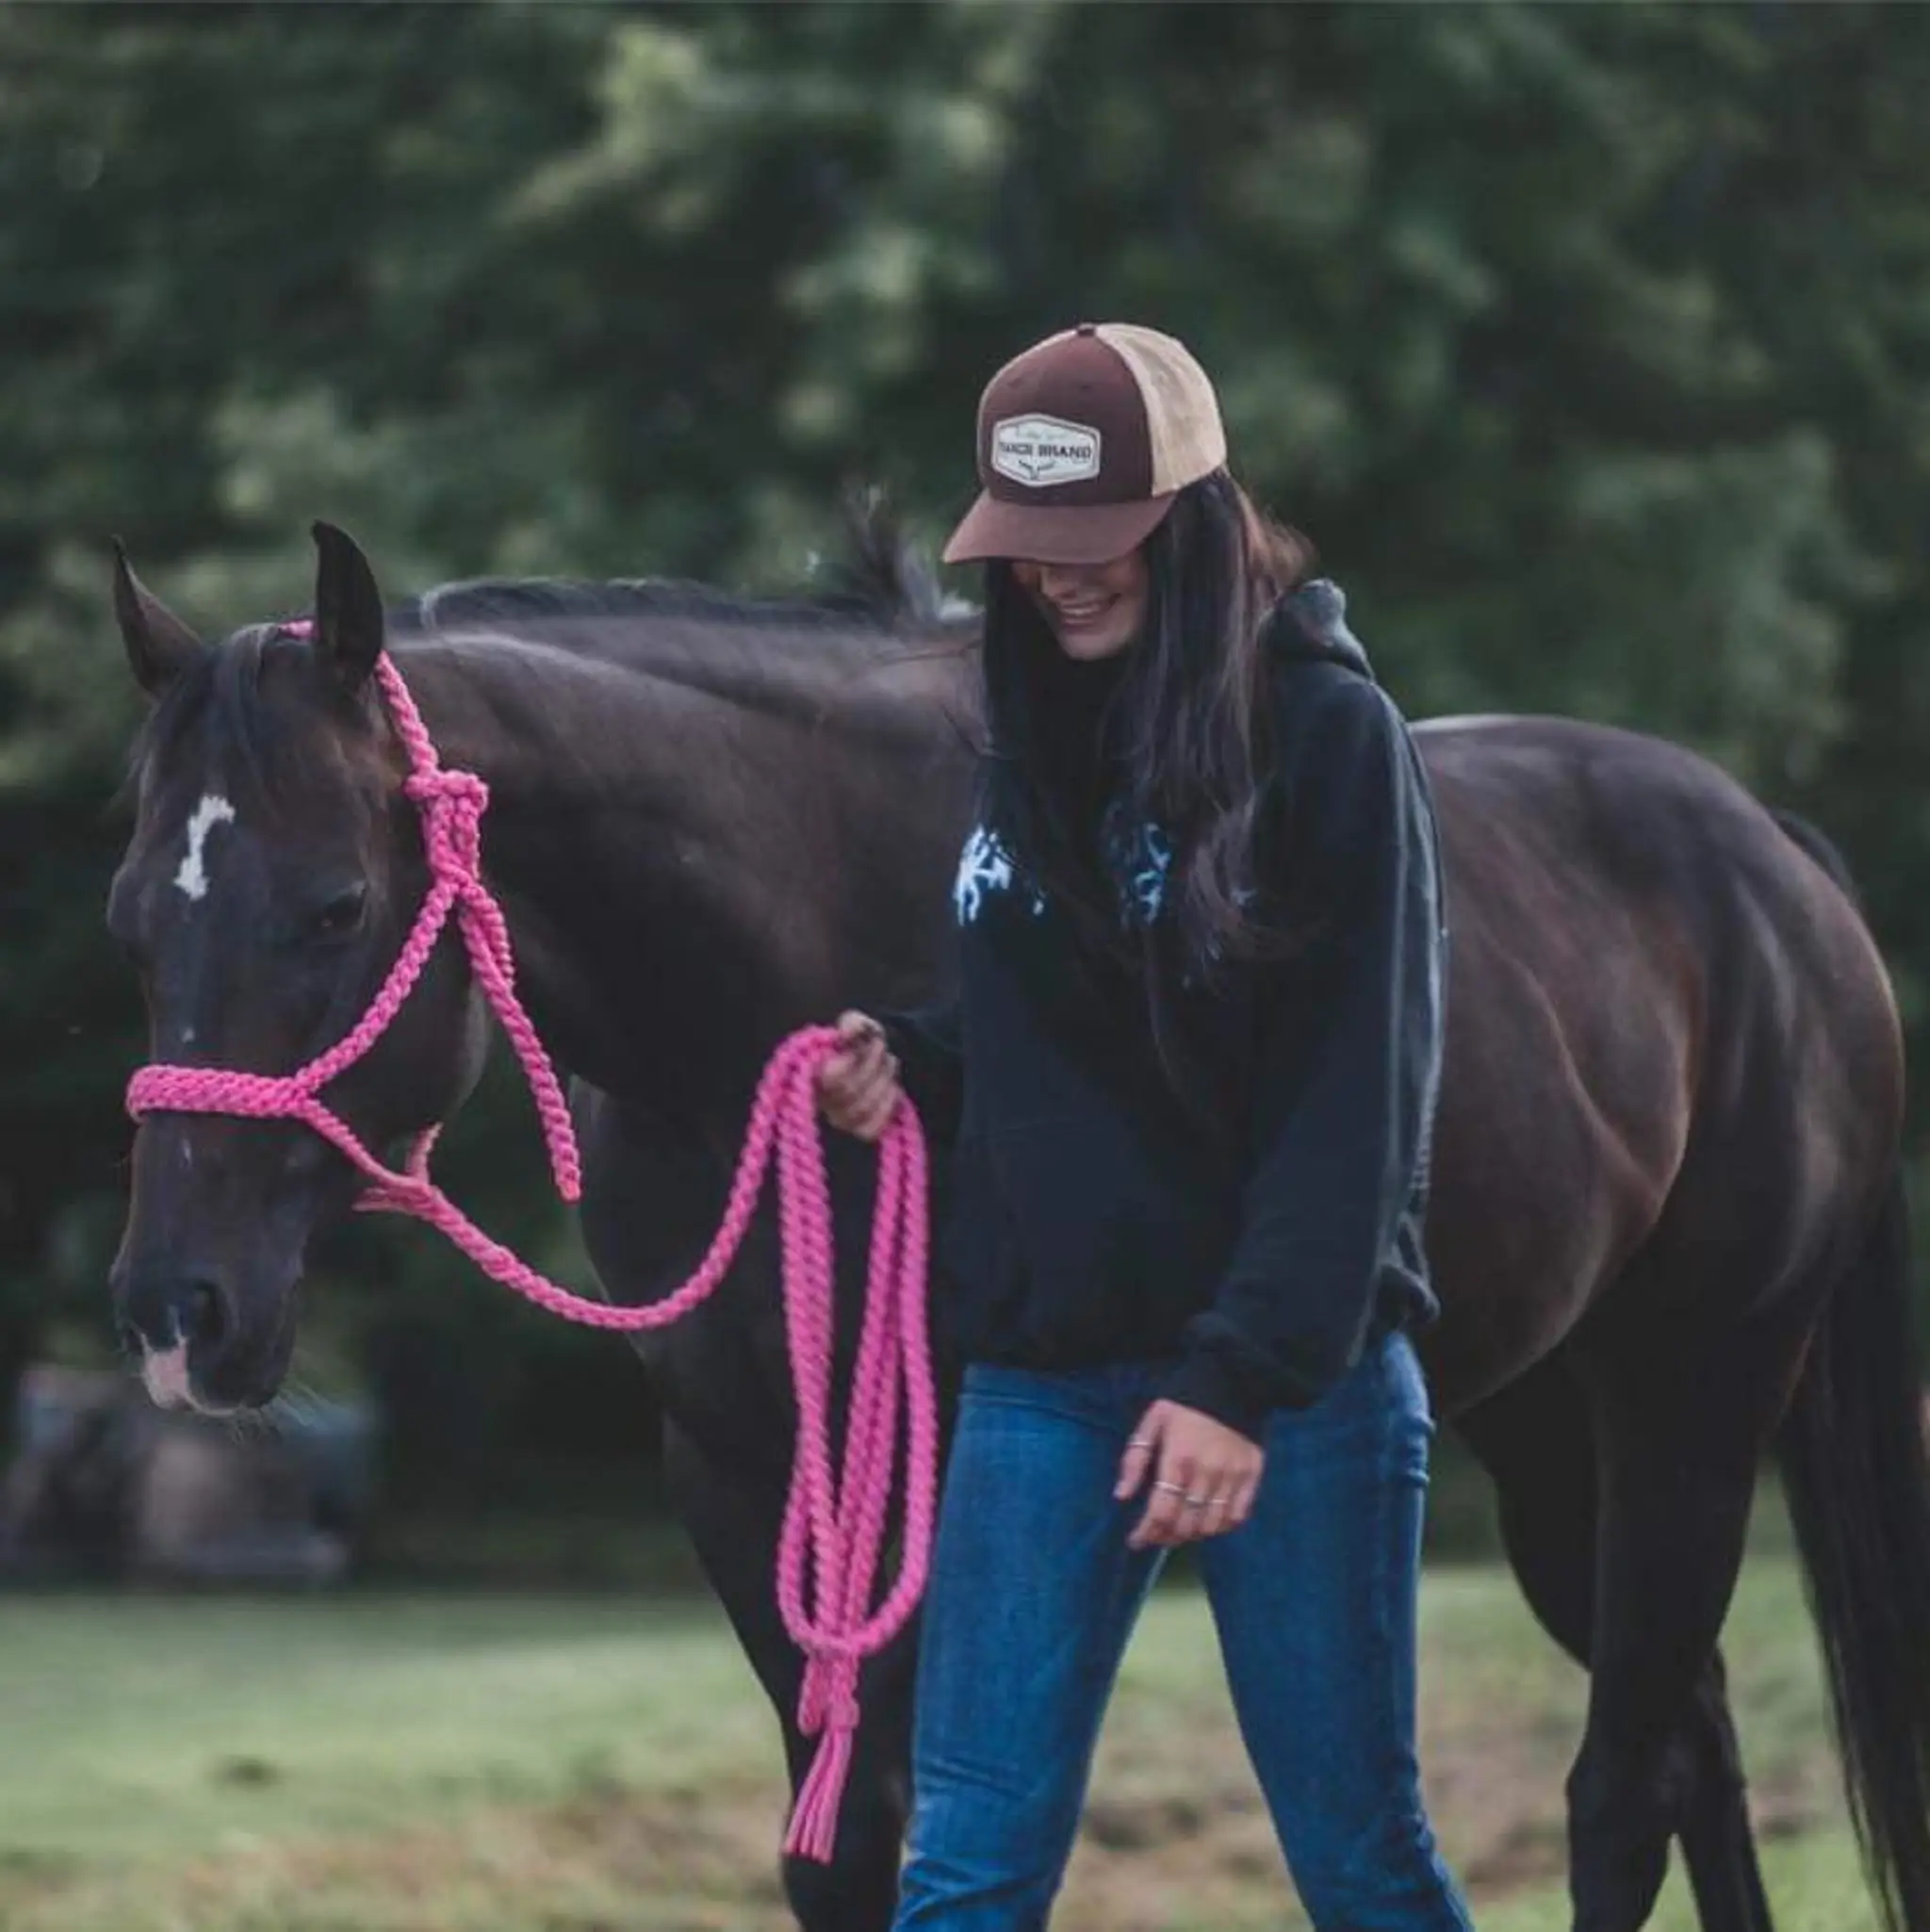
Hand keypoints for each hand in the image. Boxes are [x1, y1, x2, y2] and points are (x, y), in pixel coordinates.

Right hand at [815, 1010, 902, 1142]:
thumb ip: (851, 1025)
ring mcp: (840, 1118)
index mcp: (814, 1072)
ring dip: (884, 1079)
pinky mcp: (859, 1130)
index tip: (860, 1043)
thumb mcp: (857, 1025)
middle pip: (851, 1090)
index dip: (850, 1061)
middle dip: (873, 1063)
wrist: (878, 1059)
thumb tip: (848, 1034)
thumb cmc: (861, 1042)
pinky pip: (874, 1126)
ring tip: (888, 1062)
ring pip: (865, 1107)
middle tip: (881, 1047)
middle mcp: (822, 1099)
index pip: (829, 1076)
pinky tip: (892, 1088)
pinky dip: (888, 1103)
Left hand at [1115, 1400, 1263, 1548]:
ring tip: (1179, 1530)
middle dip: (1166, 1536)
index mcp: (1179, 1459)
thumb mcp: (1152, 1422)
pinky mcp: (1253, 1476)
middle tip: (1155, 1535)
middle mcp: (1207, 1473)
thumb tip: (1121, 1495)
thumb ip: (1135, 1459)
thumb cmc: (1184, 1404)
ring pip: (1211, 1526)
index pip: (1162, 1511)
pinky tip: (1207, 1520)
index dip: (1146, 1532)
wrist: (1232, 1382)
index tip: (1135, 1540)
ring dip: (1192, 1535)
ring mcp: (1233, 1477)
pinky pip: (1237, 1516)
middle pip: (1186, 1524)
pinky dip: (1221, 1526)